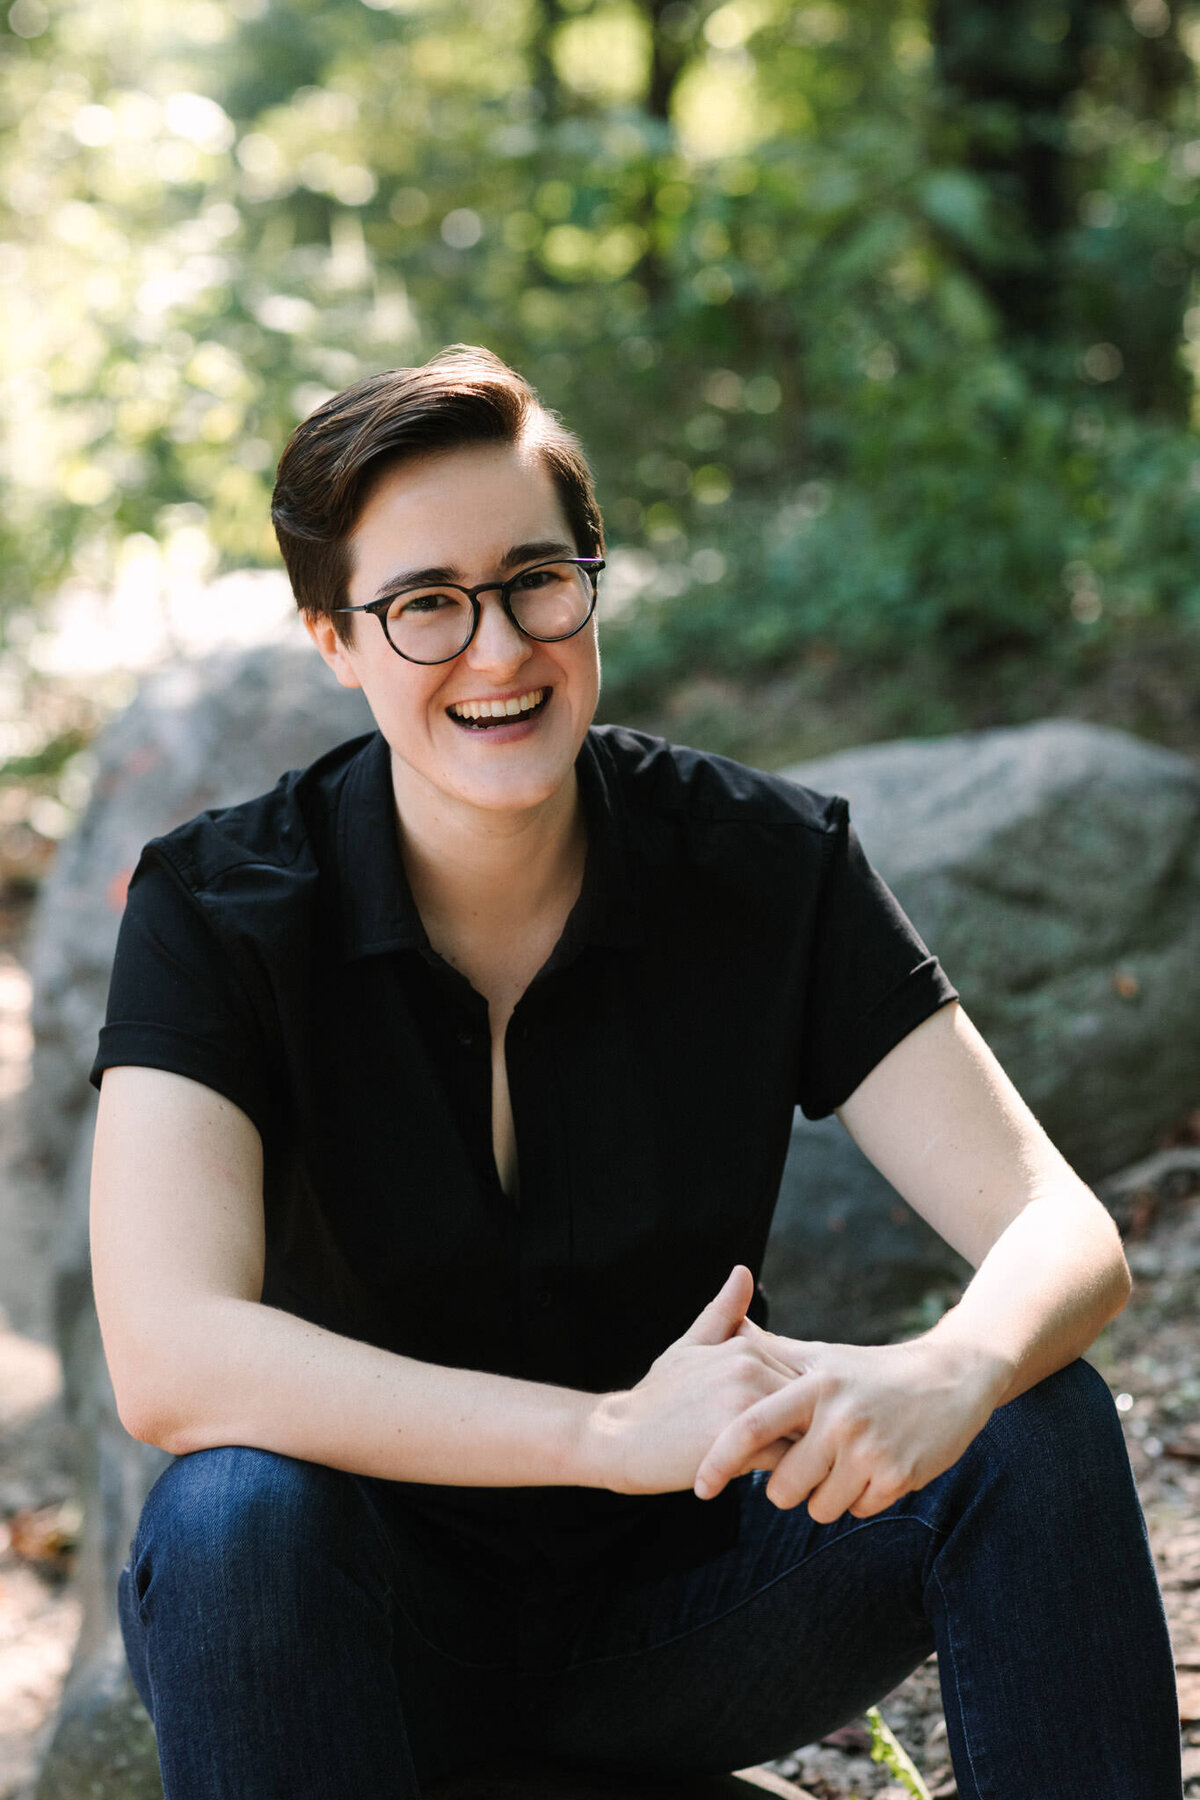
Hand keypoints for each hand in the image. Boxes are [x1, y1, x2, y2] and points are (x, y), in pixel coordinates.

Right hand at [585, 1267, 798, 1495]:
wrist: (617, 1435)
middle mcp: (749, 1366)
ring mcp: (743, 1399)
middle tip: (806, 1459)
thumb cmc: (657, 1397)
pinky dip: (787, 1477)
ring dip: (805, 1457)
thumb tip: (743, 1270)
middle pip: (810, 1408)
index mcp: (746, 1345)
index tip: (796, 1433)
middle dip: (810, 1433)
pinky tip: (774, 1487)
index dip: (803, 1411)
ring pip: (804, 1433)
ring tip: (794, 1477)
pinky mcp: (737, 1438)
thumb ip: (723, 1314)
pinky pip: (786, 1462)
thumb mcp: (690, 1347)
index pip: (803, 1382)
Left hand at [693, 1323, 1008, 1521]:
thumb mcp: (823, 1356)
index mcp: (814, 1384)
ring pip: (819, 1507)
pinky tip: (871, 1468)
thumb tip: (727, 1327)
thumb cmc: (872, 1370)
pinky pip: (857, 1511)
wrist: (951, 1377)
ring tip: (842, 1463)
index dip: (719, 1460)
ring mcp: (870, 1449)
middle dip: (784, 1487)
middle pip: (782, 1486)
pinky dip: (859, 1499)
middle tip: (803, 1466)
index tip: (700, 1487)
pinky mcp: (899, 1476)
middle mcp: (839, 1417)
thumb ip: (773, 1351)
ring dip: (824, 1496)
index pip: (752, 1428)